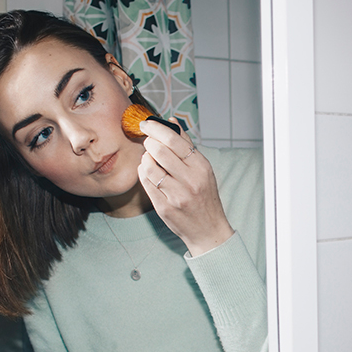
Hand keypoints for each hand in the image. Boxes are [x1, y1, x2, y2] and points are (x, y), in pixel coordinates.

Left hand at [137, 120, 234, 256]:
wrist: (208, 230)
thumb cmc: (205, 197)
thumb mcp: (203, 170)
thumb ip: (186, 145)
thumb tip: (171, 122)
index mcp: (201, 168)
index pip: (175, 140)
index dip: (156, 128)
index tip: (147, 124)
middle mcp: (190, 181)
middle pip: (160, 151)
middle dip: (148, 142)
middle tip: (147, 141)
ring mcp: (176, 195)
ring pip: (149, 167)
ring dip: (145, 158)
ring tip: (148, 158)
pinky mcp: (164, 207)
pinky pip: (146, 183)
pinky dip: (143, 173)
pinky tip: (147, 171)